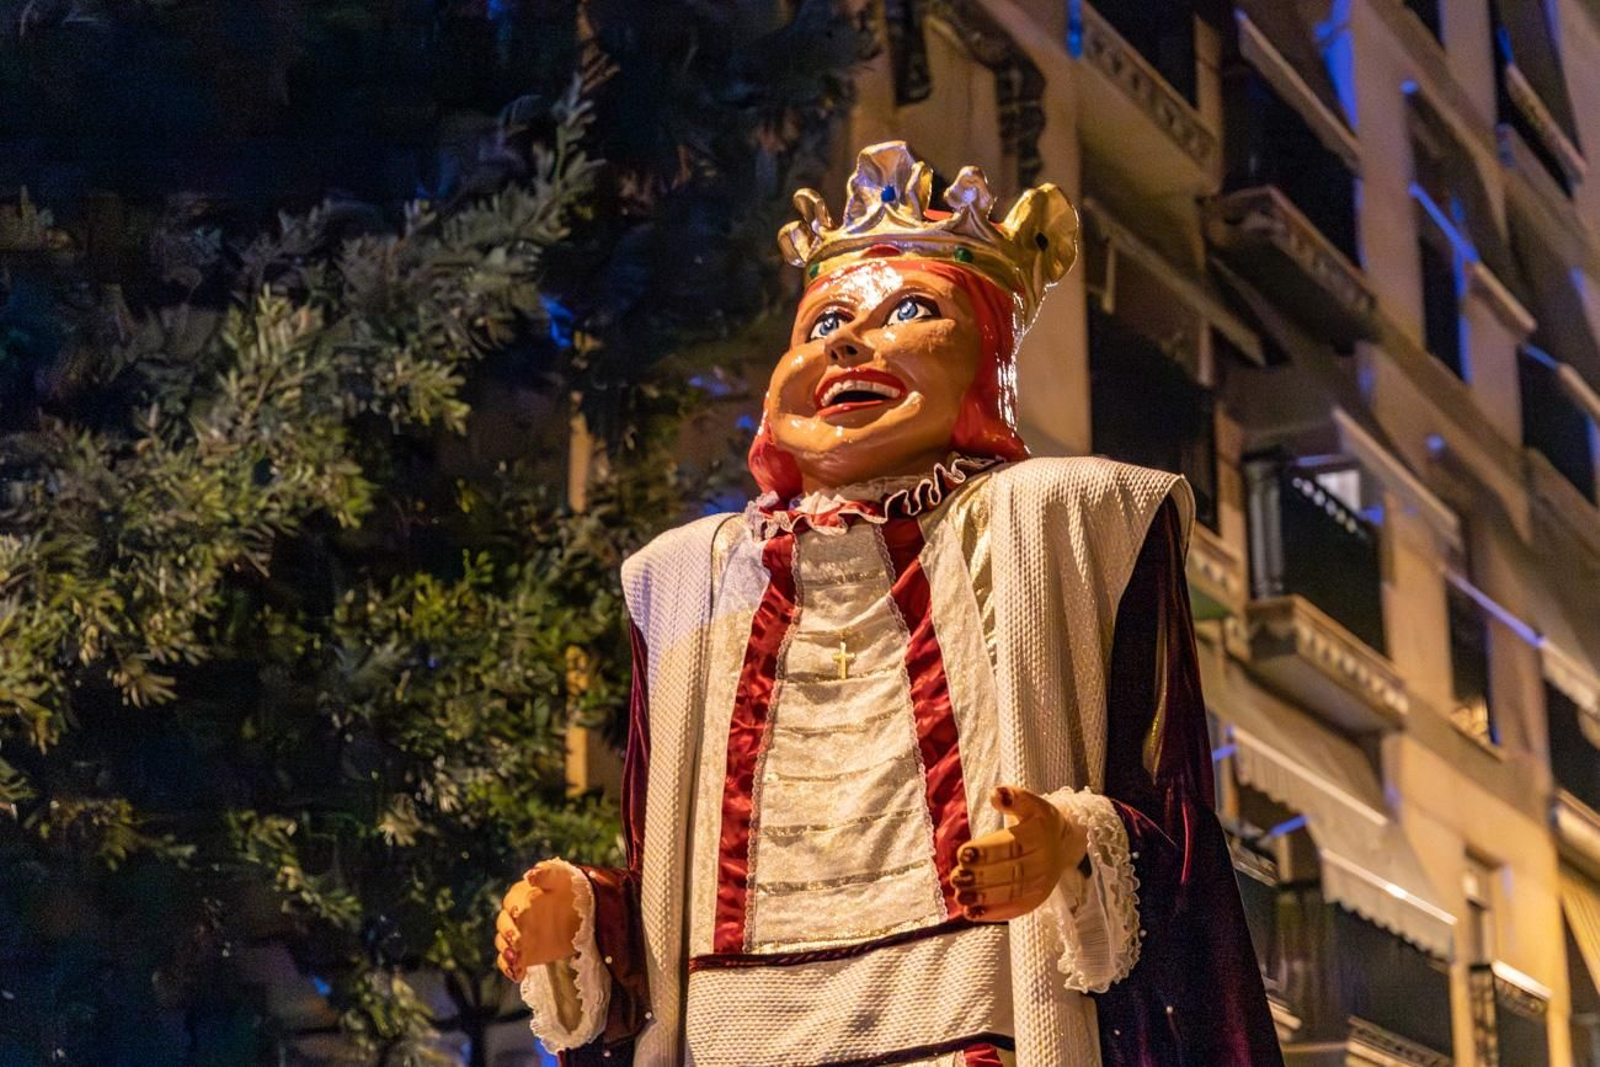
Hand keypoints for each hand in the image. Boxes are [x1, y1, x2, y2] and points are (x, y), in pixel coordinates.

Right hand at [494, 862, 581, 981]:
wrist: (583, 910)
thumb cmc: (569, 888)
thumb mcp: (561, 877)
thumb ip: (545, 874)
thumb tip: (529, 876)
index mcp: (520, 895)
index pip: (511, 901)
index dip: (513, 907)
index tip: (519, 913)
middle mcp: (515, 916)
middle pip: (503, 924)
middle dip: (508, 933)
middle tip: (517, 941)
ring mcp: (518, 935)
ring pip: (504, 944)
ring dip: (506, 953)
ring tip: (516, 960)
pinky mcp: (524, 952)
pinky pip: (510, 962)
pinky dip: (510, 969)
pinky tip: (518, 974)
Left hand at [951, 785, 1088, 922]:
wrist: (1062, 844)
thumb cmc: (1037, 821)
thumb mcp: (1030, 803)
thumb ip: (1013, 797)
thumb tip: (996, 794)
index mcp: (1040, 834)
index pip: (1013, 845)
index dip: (987, 852)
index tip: (961, 854)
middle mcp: (1044, 861)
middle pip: (1011, 872)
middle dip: (981, 877)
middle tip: (955, 877)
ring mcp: (1041, 884)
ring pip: (1012, 893)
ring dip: (984, 898)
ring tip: (960, 896)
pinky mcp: (1034, 900)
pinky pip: (1015, 909)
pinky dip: (993, 913)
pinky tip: (971, 914)